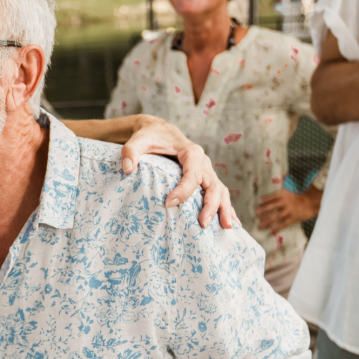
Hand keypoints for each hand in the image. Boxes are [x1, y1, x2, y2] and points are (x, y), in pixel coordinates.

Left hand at [123, 115, 237, 228]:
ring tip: (226, 227)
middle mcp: (203, 161)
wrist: (159, 131)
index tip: (168, 204)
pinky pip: (219, 193)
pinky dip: (226, 207)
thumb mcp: (137, 141)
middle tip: (202, 224)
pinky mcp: (205, 178)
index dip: (183, 190)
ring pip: (220, 190)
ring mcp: (206, 171)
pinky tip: (231, 222)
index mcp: (190, 152)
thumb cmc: (149, 137)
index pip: (191, 174)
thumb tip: (127, 168)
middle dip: (210, 205)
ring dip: (224, 208)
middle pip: (212, 185)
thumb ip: (130, 151)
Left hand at [256, 188, 319, 233]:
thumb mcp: (287, 192)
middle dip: (263, 211)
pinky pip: (283, 224)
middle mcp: (285, 203)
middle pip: (271, 207)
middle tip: (256, 214)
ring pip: (276, 217)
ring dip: (267, 222)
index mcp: (283, 195)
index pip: (271, 197)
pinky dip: (277, 228)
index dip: (264, 201)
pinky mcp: (293, 218)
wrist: (311, 202)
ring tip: (260, 226)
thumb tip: (265, 197)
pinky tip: (271, 232)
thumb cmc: (297, 197)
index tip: (258, 204)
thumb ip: (277, 194)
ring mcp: (289, 211)